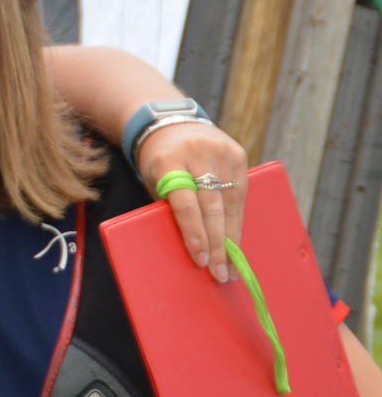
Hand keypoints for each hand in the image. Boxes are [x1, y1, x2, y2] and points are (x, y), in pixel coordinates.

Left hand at [135, 121, 246, 283]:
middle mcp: (198, 154)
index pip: (185, 203)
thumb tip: (191, 247)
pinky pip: (241, 193)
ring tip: (231, 265)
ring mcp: (221, 152)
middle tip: (220, 273)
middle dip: (218, 243)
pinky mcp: (238, 154)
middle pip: (212, 206)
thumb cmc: (159, 162)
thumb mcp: (154, 181)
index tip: (200, 259)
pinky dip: (238, 219)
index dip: (194, 233)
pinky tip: (236, 240)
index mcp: (169, 161)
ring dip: (232, 237)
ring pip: (231, 202)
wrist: (171, 123)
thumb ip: (169, 206)